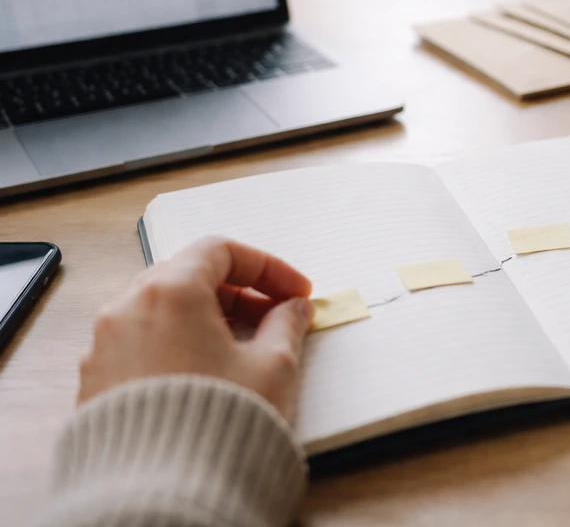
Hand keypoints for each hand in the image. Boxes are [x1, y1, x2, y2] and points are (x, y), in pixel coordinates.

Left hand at [79, 237, 313, 419]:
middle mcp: (127, 309)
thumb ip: (287, 325)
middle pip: (189, 276)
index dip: (267, 267)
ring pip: (161, 310)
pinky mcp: (96, 382)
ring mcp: (105, 346)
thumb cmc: (218, 425)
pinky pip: (141, 344)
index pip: (221, 252)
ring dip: (207, 319)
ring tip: (244, 350)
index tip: (294, 292)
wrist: (164, 496)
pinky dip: (177, 345)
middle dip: (238, 293)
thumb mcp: (274, 367)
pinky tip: (207, 374)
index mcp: (170, 291)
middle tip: (275, 317)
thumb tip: (292, 310)